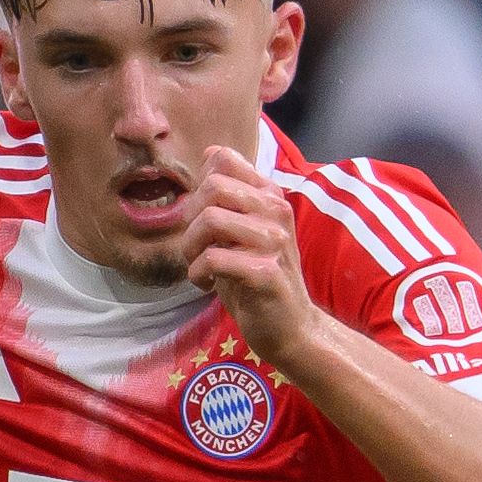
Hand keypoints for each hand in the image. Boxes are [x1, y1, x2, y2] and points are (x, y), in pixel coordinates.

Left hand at [181, 145, 317, 364]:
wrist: (291, 328)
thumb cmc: (259, 279)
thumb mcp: (243, 231)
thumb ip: (229, 196)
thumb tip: (209, 153)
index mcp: (270, 196)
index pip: (225, 159)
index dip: (199, 187)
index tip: (201, 218)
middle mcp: (276, 212)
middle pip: (213, 186)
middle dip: (190, 218)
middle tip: (195, 246)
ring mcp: (274, 241)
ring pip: (211, 219)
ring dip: (191, 247)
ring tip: (198, 265)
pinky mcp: (265, 273)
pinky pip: (214, 258)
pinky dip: (198, 273)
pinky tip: (206, 284)